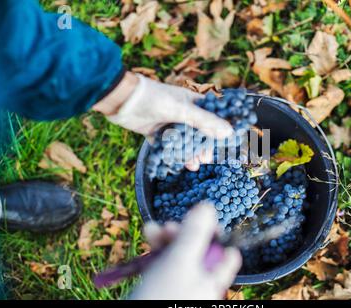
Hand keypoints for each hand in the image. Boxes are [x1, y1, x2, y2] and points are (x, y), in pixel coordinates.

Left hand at [93, 72, 232, 169]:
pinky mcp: (155, 132)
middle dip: (203, 147)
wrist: (122, 100)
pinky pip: (168, 146)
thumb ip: (206, 122)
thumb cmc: (154, 98)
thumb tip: (229, 132)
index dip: (219, 130)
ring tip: (193, 165)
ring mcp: (168, 123)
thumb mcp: (183, 110)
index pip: (212, 116)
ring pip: (183, 141)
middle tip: (206, 159)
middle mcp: (182, 113)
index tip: (227, 144)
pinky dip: (172, 155)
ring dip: (189, 153)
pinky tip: (177, 164)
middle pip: (198, 133)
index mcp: (191, 102)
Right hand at [130, 203, 241, 299]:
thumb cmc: (162, 296)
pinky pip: (165, 264)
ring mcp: (183, 285)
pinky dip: (158, 250)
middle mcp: (201, 283)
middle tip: (168, 226)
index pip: (227, 254)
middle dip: (183, 233)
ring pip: (179, 255)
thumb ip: (195, 234)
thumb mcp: (179, 261)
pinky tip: (148, 237)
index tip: (203, 219)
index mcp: (214, 279)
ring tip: (151, 229)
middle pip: (199, 250)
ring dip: (166, 239)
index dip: (216, 234)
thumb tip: (209, 207)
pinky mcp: (165, 288)